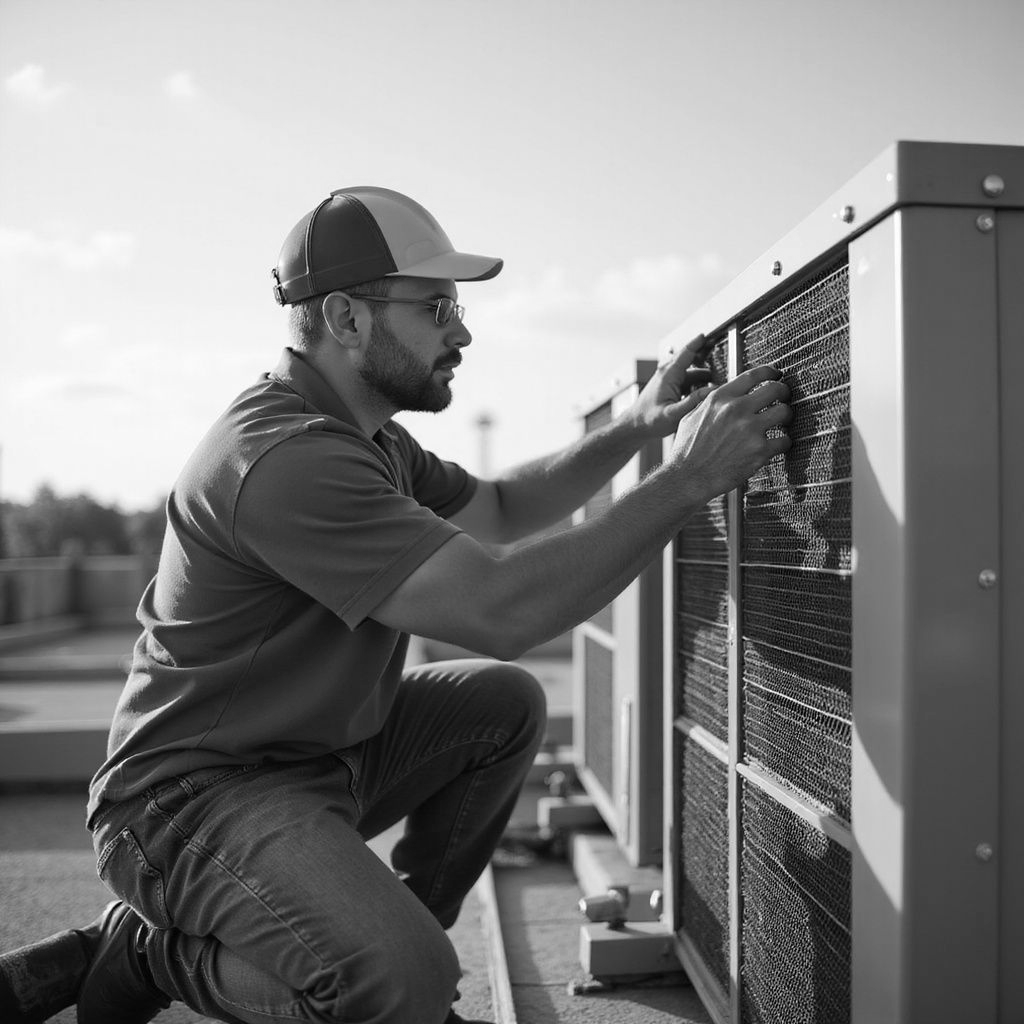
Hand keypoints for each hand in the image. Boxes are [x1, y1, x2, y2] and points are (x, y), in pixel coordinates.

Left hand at [629, 335, 717, 439]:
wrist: (635, 425)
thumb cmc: (648, 420)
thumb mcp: (673, 413)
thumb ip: (693, 402)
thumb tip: (712, 391)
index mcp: (669, 375)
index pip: (686, 352)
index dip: (699, 342)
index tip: (710, 335)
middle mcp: (669, 373)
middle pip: (692, 360)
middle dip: (707, 358)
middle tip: (724, 362)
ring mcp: (670, 379)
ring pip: (692, 372)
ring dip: (705, 376)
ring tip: (719, 384)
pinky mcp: (671, 386)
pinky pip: (689, 380)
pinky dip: (699, 384)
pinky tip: (706, 394)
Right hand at [668, 365, 791, 497]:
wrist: (687, 478)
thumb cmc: (686, 450)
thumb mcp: (691, 416)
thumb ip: (709, 402)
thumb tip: (722, 392)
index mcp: (720, 398)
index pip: (754, 375)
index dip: (770, 372)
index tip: (776, 375)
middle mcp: (736, 409)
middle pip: (775, 389)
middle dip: (784, 392)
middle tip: (784, 399)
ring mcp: (750, 429)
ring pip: (785, 411)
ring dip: (787, 416)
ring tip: (783, 423)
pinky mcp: (760, 451)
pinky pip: (785, 440)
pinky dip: (784, 442)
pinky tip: (777, 445)